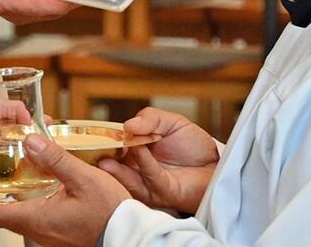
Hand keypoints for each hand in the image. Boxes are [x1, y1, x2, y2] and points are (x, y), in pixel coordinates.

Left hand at [0, 134, 130, 246]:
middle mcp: (38, 228)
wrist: (130, 235)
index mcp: (36, 218)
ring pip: (17, 214)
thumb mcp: (83, 179)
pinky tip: (35, 183)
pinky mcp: (59, 230)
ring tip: (2, 175)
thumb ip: (55, 159)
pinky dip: (25, 199)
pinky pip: (34, 215)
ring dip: (6, 198)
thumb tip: (31, 141)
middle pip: (1, 213)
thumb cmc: (110, 213)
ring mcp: (48, 232)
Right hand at [97, 108, 218, 213]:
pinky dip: (144, 163)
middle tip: (95, 146)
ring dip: (118, 165)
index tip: (93, 134)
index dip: (103, 140)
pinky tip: (140, 149)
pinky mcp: (162, 192)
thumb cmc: (193, 145)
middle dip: (103, 156)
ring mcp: (147, 182)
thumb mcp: (172, 122)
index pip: (113, 146)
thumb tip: (127, 125)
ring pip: (126, 176)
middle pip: (113, 165)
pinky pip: (150, 178)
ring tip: (115, 148)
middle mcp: (136, 167)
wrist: (216, 164)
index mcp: (134, 149)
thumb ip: (150, 118)